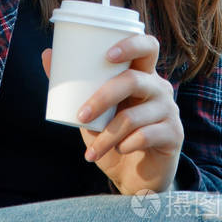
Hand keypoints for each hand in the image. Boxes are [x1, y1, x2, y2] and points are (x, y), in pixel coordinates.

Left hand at [41, 34, 182, 195]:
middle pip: (134, 80)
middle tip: (81, 115)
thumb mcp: (93, 111)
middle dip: (103, 97)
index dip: (131, 44)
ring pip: (134, 116)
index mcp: (142, 74)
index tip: (107, 54)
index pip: (147, 46)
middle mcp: (159, 87)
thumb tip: (47, 54)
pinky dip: (125, 145)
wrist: (135, 177)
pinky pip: (145, 136)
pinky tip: (117, 151)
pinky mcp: (174, 134)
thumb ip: (75, 85)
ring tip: (92, 150)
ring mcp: (169, 110)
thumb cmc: (113, 135)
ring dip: (107, 135)